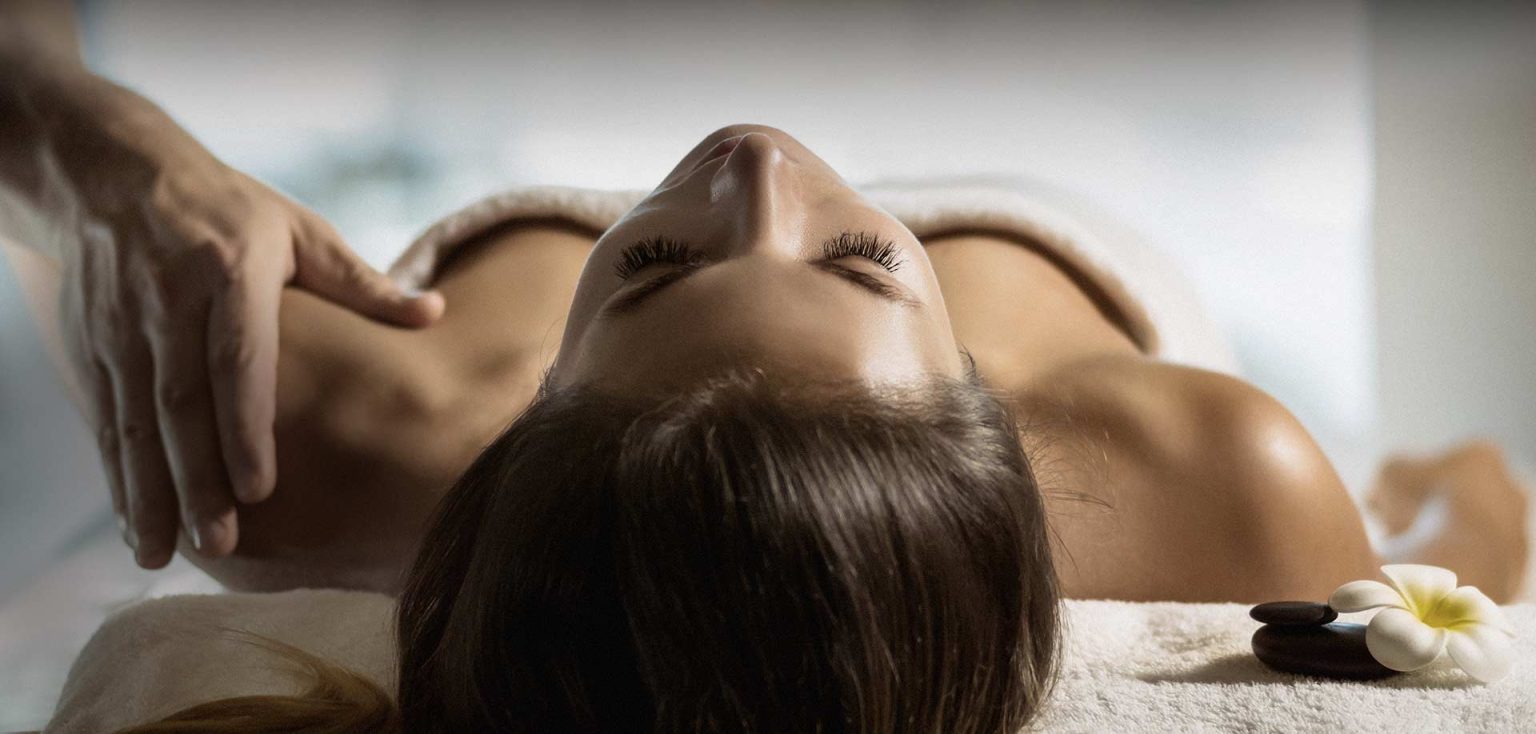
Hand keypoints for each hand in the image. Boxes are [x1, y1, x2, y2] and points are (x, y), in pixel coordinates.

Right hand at [52, 96, 443, 567]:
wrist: (113, 170)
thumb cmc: (229, 208)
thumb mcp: (298, 230)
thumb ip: (362, 283)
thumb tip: (435, 313)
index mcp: (230, 268)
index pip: (238, 359)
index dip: (245, 427)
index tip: (260, 489)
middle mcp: (169, 298)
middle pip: (182, 402)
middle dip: (195, 478)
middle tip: (217, 542)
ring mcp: (122, 323)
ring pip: (135, 419)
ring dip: (146, 490)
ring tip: (159, 552)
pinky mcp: (91, 342)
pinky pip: (105, 417)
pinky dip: (116, 474)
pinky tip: (133, 522)